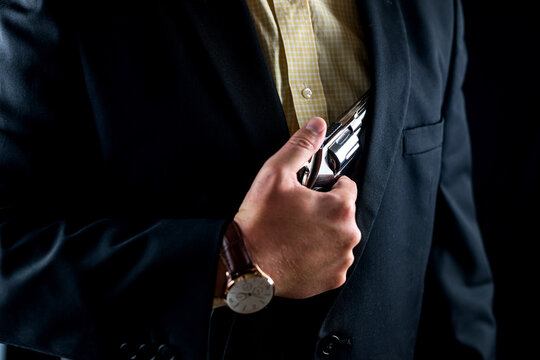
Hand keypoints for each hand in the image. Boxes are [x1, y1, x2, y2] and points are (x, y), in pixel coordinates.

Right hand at [234, 117, 360, 298]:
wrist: (244, 263)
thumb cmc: (259, 223)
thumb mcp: (276, 173)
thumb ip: (301, 145)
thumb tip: (316, 126)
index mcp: (339, 207)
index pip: (346, 186)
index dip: (326, 186)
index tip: (310, 192)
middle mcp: (347, 234)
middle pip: (343, 212)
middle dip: (324, 210)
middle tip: (297, 213)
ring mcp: (341, 259)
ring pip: (338, 236)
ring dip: (323, 232)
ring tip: (295, 232)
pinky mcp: (332, 279)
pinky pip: (332, 260)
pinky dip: (319, 255)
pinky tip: (297, 250)